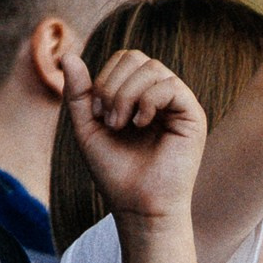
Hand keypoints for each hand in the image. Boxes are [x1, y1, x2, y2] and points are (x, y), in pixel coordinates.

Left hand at [57, 49, 206, 226]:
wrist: (138, 207)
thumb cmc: (116, 174)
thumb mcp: (87, 128)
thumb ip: (78, 93)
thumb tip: (68, 55)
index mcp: (141, 96)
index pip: (124, 60)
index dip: (104, 79)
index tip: (97, 114)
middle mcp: (162, 96)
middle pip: (136, 57)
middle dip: (113, 85)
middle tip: (109, 120)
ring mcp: (179, 105)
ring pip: (152, 68)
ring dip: (127, 95)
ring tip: (122, 125)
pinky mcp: (194, 116)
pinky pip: (170, 85)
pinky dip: (148, 100)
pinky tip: (140, 124)